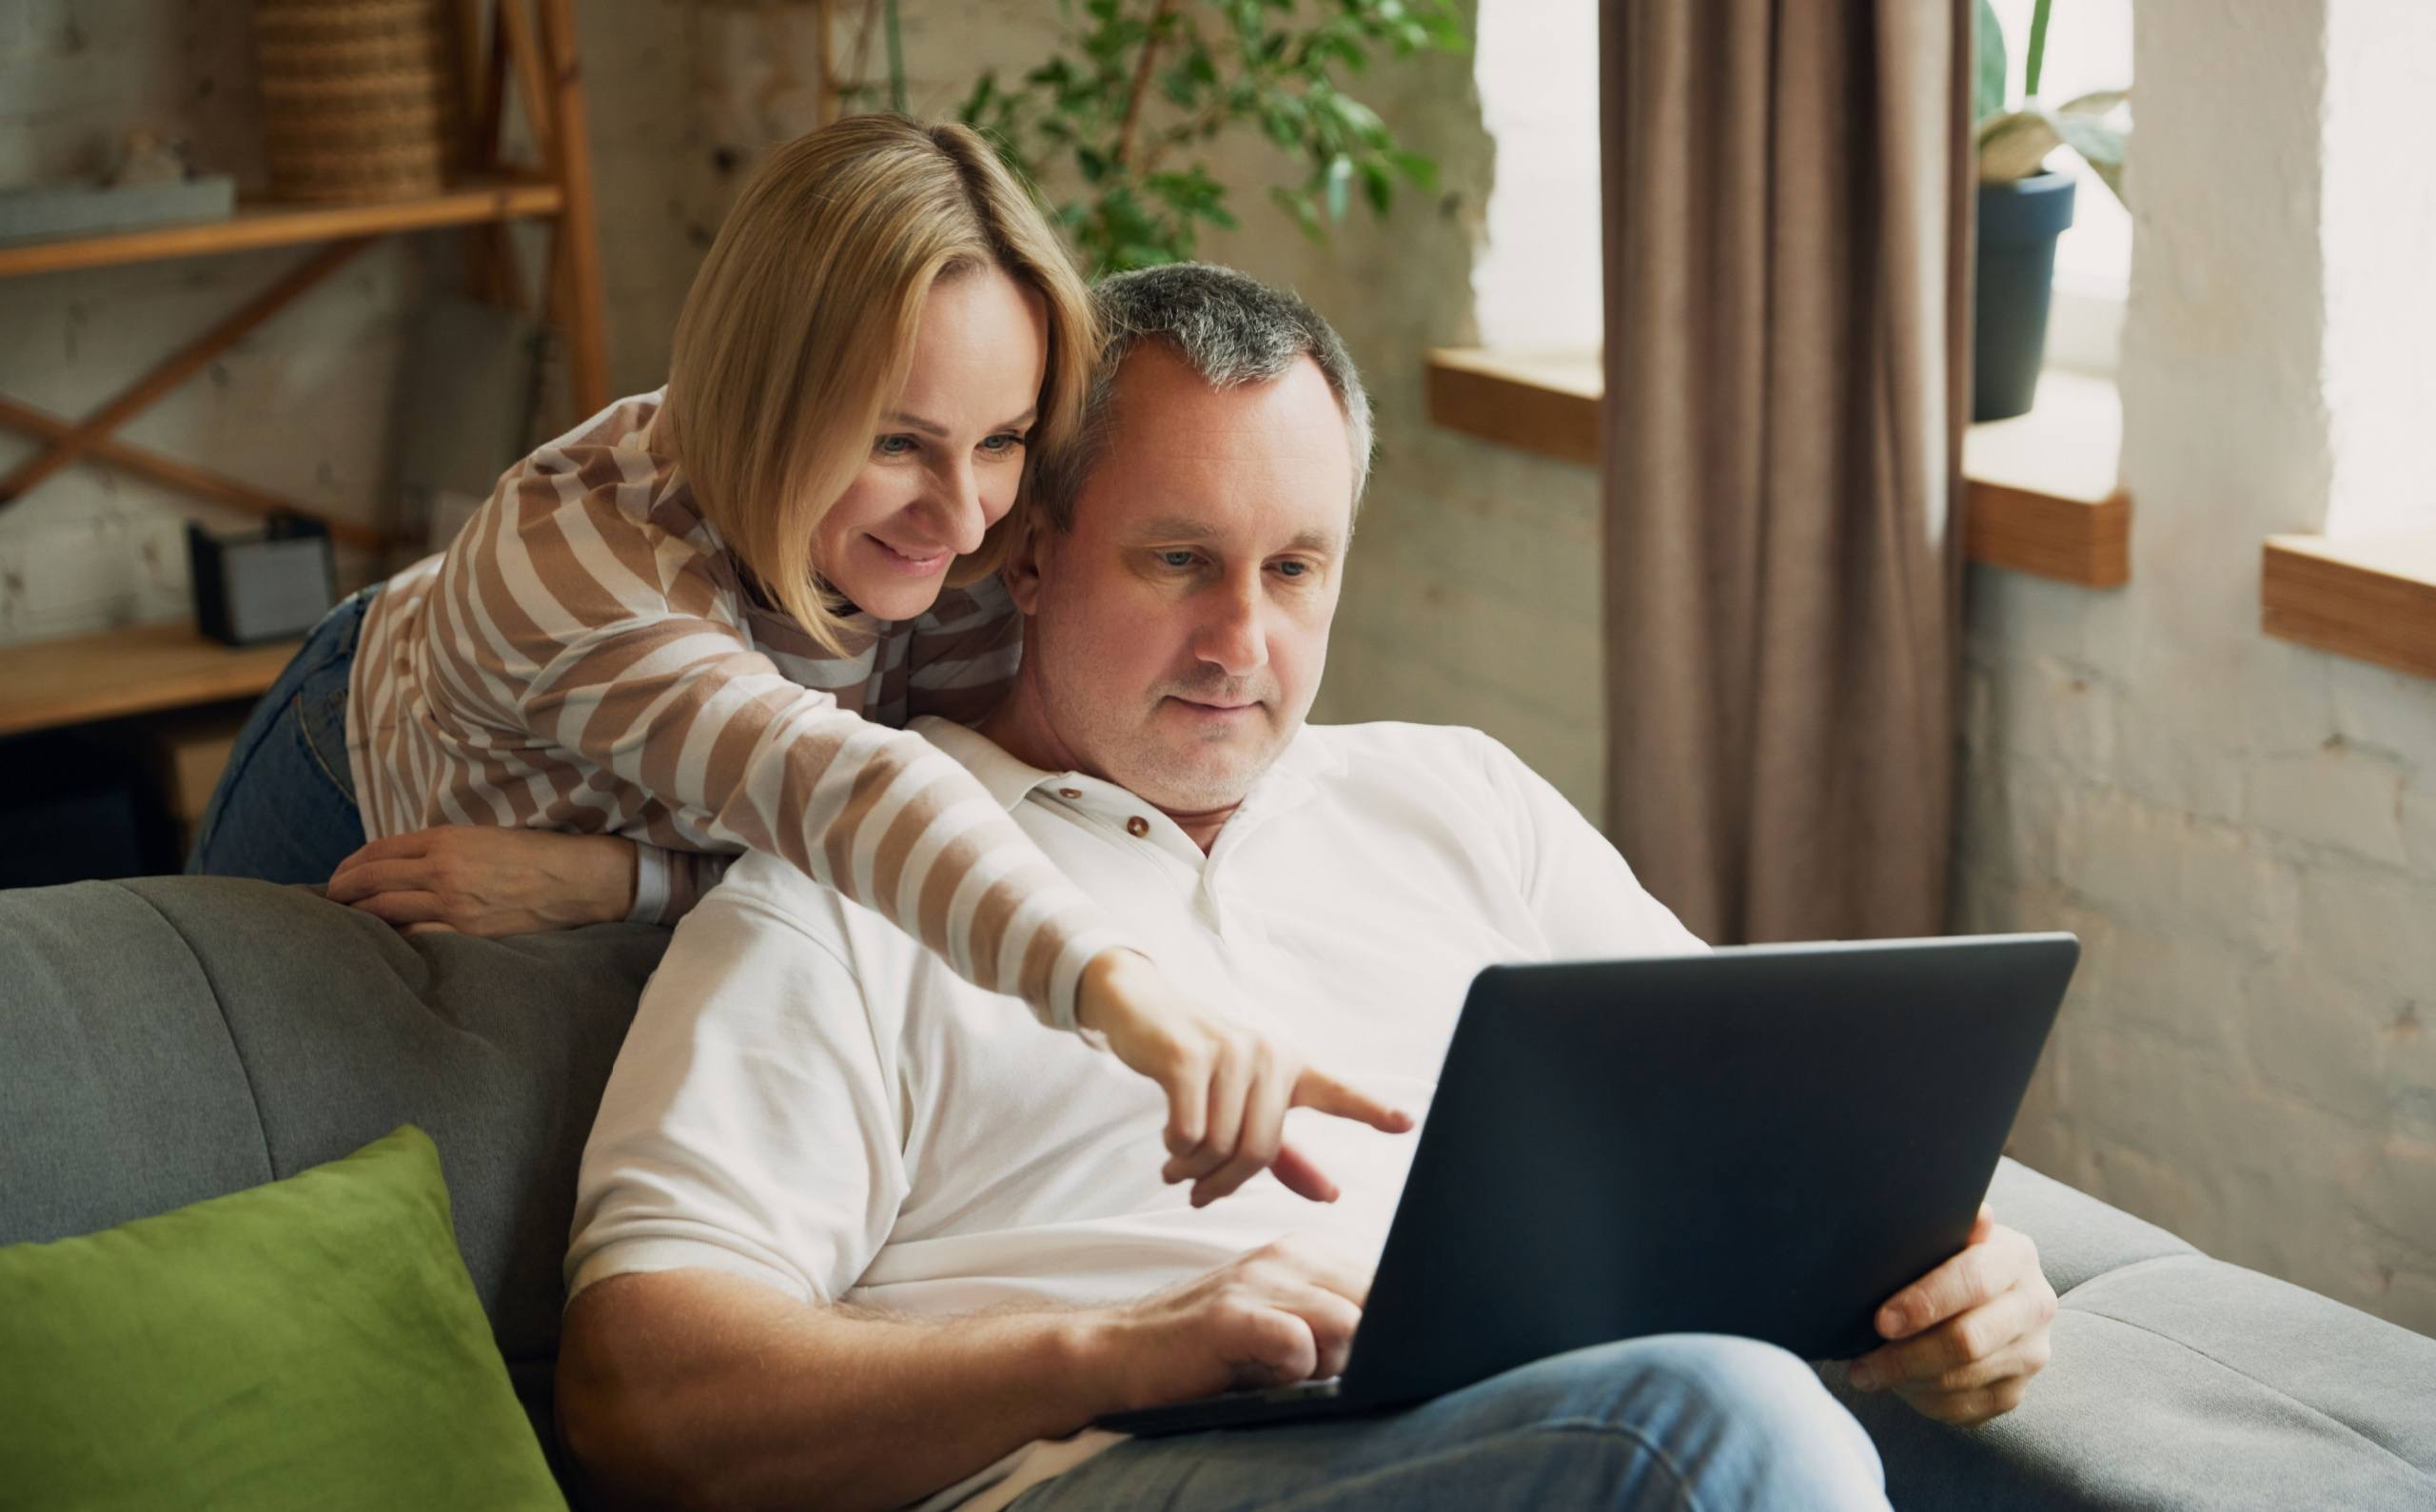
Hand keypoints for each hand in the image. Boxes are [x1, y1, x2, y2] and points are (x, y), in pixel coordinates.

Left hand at [325, 826, 638, 936]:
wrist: (579, 880)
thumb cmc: (537, 854)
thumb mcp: (485, 836)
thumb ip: (444, 848)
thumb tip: (405, 866)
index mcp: (447, 840)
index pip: (380, 850)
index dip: (351, 863)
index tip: (339, 875)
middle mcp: (442, 870)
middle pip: (372, 880)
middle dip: (342, 891)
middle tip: (329, 901)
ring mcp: (452, 904)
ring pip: (385, 911)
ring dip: (359, 916)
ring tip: (346, 922)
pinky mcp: (467, 932)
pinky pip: (414, 937)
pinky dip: (392, 937)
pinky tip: (383, 941)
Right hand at [1075, 949, 1413, 1207]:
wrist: (1141, 1008)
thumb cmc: (1198, 1065)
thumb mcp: (1244, 1105)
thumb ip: (1286, 1153)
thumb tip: (1331, 1195)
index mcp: (1290, 1067)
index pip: (1337, 1092)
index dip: (1371, 1109)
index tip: (1406, 1122)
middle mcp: (1268, 1055)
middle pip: (1258, 1150)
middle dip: (1223, 1184)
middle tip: (1199, 1193)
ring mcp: (1229, 1052)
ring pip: (1219, 1146)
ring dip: (1192, 1171)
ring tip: (1176, 1170)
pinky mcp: (1187, 1056)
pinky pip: (1188, 1131)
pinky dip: (1175, 1149)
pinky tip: (1167, 1142)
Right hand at [1083, 1237, 1370, 1412]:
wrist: (1122, 1351)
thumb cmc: (1211, 1351)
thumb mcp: (1280, 1324)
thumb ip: (1333, 1322)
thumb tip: (1400, 1345)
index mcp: (1304, 1255)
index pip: (1386, 1284)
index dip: (1390, 1327)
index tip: (1374, 1355)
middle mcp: (1286, 1257)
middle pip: (1376, 1300)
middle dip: (1366, 1348)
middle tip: (1318, 1373)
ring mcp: (1256, 1282)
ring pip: (1346, 1321)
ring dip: (1329, 1365)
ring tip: (1286, 1375)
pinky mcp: (1230, 1316)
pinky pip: (1298, 1343)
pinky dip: (1293, 1371)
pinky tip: (1261, 1374)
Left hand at [1846, 1203, 2056, 1424]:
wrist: (1980, 1290)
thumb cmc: (1945, 1254)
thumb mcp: (1945, 1230)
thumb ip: (1948, 1222)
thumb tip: (1977, 1214)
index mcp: (2017, 1256)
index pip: (1972, 1282)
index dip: (1924, 1304)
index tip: (1881, 1321)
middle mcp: (2035, 1306)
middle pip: (1967, 1342)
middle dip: (1905, 1356)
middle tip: (1860, 1365)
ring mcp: (2031, 1353)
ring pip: (1962, 1381)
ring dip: (1906, 1382)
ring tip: (1866, 1374)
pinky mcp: (2015, 1391)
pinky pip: (1964, 1409)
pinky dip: (1922, 1401)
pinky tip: (1897, 1386)